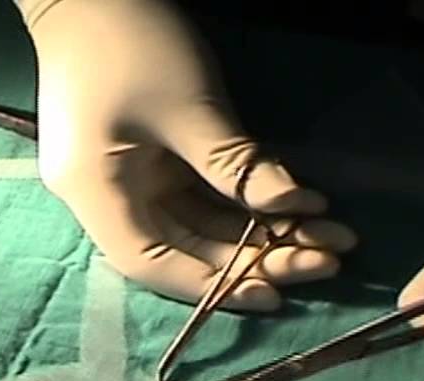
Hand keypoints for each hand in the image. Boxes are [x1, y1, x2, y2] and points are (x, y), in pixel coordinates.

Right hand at [20, 0, 356, 310]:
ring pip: (195, 222)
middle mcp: (105, 197)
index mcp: (96, 194)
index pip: (154, 263)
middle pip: (182, 248)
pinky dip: (239, 200)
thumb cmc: (131, 43)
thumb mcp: (189, 108)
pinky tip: (291, 207)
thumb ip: (238, 168)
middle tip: (327, 259)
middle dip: (254, 257)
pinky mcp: (144, 155)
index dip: (214, 285)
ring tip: (325, 236)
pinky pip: (195, 192)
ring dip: (256, 231)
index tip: (275, 293)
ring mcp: (124, 176)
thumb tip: (301, 210)